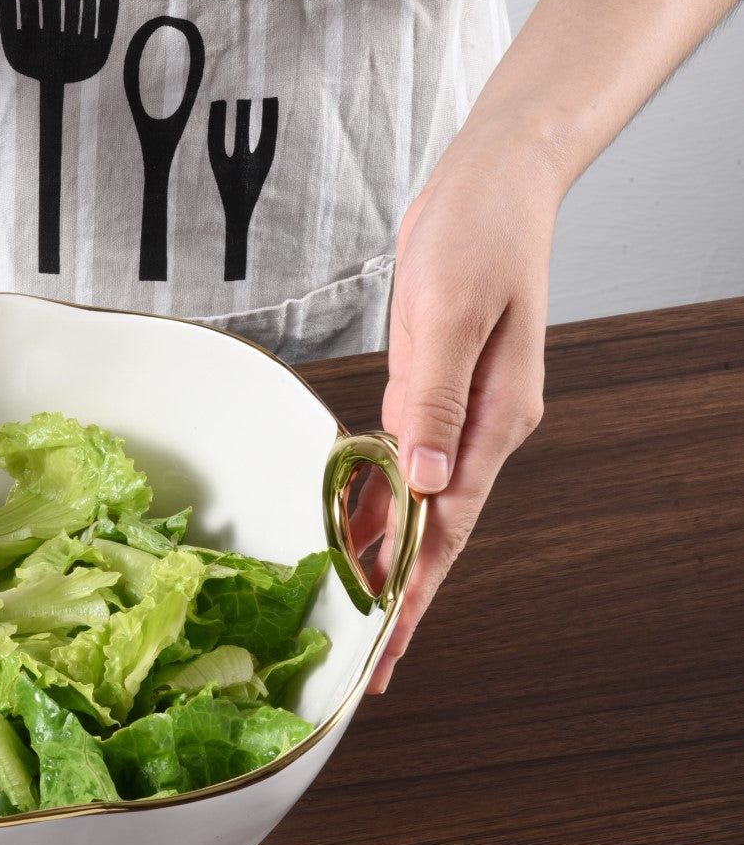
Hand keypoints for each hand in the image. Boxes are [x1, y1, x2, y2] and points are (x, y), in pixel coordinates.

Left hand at [360, 133, 560, 692]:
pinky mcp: (429, 388)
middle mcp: (479, 428)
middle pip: (433, 531)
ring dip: (381, 554)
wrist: (490, 184)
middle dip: (399, 597)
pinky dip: (373, 498)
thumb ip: (434, 399)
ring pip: (413, 502)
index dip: (415, 590)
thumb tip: (424, 481)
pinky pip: (399, 461)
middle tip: (367, 661)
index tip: (389, 643)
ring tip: (347, 613)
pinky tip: (348, 528)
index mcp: (496, 420)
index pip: (448, 526)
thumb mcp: (449, 314)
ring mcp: (455, 411)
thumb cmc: (478, 236)